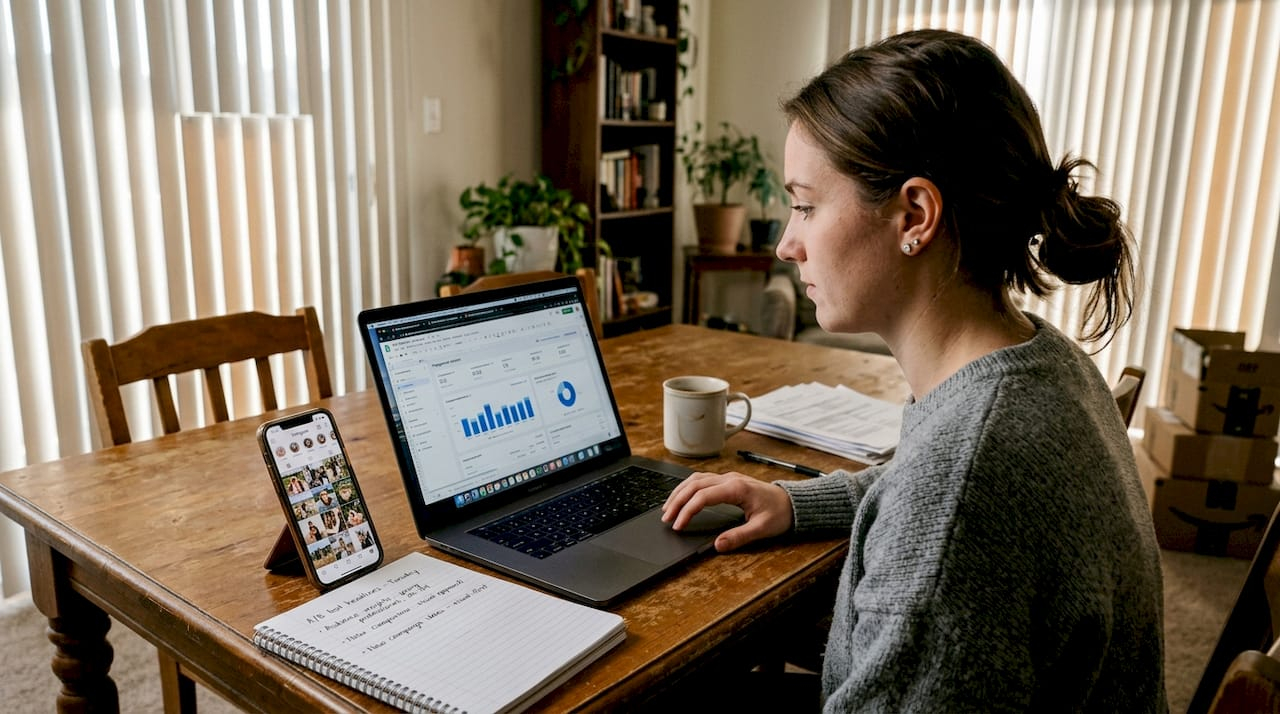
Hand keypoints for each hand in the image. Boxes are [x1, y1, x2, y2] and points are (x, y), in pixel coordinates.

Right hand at [661, 471, 793, 551]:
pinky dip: (688, 488)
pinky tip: (682, 497)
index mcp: (737, 489)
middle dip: (677, 501)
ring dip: (680, 492)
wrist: (793, 503)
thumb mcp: (761, 529)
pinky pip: (702, 479)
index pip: (703, 496)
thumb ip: (739, 537)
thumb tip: (717, 545)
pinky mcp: (728, 481)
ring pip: (696, 479)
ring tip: (668, 508)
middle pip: (695, 485)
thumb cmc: (780, 514)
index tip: (678, 525)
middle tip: (666, 518)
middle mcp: (730, 479)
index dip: (687, 511)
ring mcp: (728, 478)